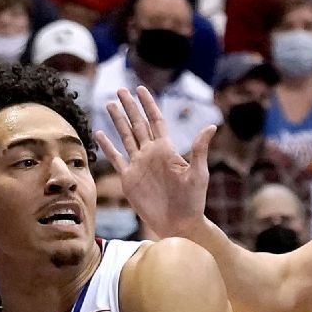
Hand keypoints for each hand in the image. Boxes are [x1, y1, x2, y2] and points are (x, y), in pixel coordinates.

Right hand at [98, 86, 214, 238]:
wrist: (179, 223)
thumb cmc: (193, 200)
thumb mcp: (199, 173)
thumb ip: (200, 149)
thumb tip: (212, 126)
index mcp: (166, 149)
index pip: (155, 120)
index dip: (148, 104)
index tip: (141, 89)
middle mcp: (151, 153)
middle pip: (137, 124)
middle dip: (129, 106)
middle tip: (120, 89)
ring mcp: (138, 165)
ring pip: (125, 136)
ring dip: (118, 121)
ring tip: (109, 104)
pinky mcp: (129, 179)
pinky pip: (116, 158)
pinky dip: (107, 146)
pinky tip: (100, 134)